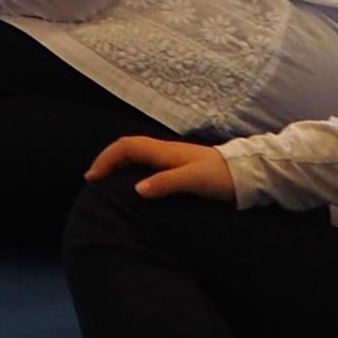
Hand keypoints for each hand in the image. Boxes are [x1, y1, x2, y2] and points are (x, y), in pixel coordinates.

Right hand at [86, 136, 235, 200]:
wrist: (245, 174)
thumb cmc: (219, 177)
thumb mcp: (192, 181)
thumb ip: (165, 183)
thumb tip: (136, 189)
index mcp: (163, 151)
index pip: (126, 147)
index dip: (106, 159)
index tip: (92, 177)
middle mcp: (164, 151)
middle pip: (127, 149)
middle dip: (107, 161)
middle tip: (94, 181)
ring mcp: (171, 158)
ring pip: (137, 156)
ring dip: (119, 166)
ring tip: (108, 184)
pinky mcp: (179, 167)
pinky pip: (147, 165)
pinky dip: (132, 172)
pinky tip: (134, 187)